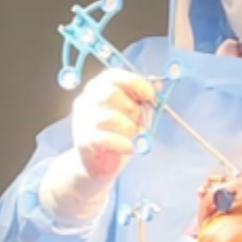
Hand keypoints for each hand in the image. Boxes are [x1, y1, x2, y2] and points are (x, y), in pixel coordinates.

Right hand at [39, 69, 155, 224]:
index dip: (135, 83)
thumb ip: (143, 100)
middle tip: (139, 121)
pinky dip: (123, 144)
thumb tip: (159, 84)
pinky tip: (128, 148)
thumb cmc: (117, 136)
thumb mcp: (133, 115)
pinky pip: (106, 139)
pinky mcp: (83, 141)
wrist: (98, 165)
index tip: (150, 95)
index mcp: (99, 88)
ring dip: (129, 128)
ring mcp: (82, 120)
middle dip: (132, 108)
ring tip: (133, 136)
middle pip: (110, 93)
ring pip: (110, 117)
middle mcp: (87, 100)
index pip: (114, 76)